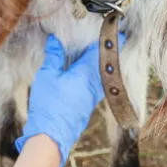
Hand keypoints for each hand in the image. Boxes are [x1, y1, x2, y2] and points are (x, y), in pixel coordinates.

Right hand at [16, 33, 124, 166]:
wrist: (51, 136)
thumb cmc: (49, 105)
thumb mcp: (47, 76)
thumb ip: (54, 56)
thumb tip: (55, 40)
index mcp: (86, 73)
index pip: (102, 52)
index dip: (110, 40)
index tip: (119, 30)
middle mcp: (95, 84)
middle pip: (107, 64)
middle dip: (111, 52)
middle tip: (114, 38)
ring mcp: (93, 96)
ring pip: (104, 76)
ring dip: (104, 65)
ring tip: (103, 54)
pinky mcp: (88, 105)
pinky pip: (98, 85)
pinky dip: (97, 75)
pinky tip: (89, 73)